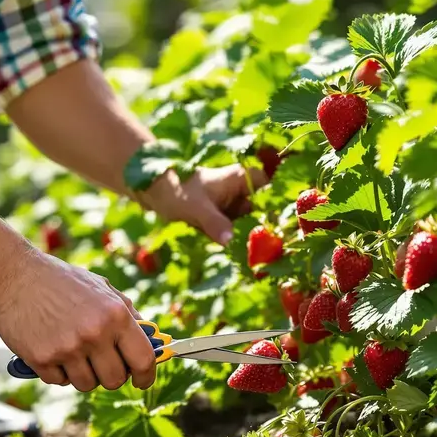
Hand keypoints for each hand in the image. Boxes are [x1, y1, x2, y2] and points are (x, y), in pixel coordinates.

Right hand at [0, 249, 157, 391]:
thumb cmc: (61, 281)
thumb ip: (127, 313)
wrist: (13, 276)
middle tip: (99, 361)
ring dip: (82, 373)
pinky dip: (57, 371)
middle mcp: (94, 333)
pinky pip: (59, 381)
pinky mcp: (42, 359)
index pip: (143, 359)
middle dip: (110, 375)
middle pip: (115, 380)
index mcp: (115, 315)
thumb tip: (150, 340)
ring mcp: (67, 348)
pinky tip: (51, 348)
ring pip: (87, 384)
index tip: (142, 381)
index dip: (146, 376)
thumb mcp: (101, 287)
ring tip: (71, 349)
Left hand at [137, 165, 268, 245]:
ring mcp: (234, 205)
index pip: (272, 190)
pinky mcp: (225, 217)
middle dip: (266, 229)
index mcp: (241, 179)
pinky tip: (241, 255)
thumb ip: (215, 223)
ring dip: (252, 238)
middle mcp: (242, 191)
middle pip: (264, 211)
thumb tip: (230, 241)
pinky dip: (238, 241)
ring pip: (252, 223)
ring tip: (258, 258)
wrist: (155, 192)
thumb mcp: (197, 209)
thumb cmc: (177, 191)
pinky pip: (238, 231)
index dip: (279, 207)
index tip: (282, 228)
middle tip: (271, 252)